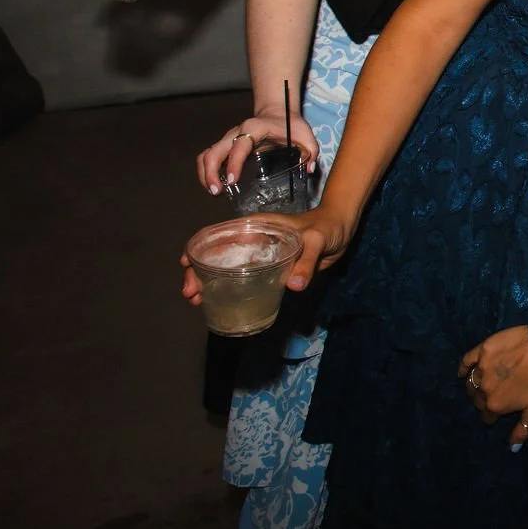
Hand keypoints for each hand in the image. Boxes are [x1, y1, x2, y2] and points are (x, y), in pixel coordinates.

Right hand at [179, 203, 355, 304]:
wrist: (340, 230)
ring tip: (197, 301)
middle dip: (198, 273)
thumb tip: (293, 285)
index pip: (219, 234)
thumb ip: (306, 261)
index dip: (198, 248)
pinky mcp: (266, 267)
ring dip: (208, 283)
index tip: (187, 265)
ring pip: (225, 268)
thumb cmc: (327, 227)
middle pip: (215, 254)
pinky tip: (217, 302)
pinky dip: (226, 289)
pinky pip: (241, 277)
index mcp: (256, 226)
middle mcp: (251, 239)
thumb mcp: (317, 240)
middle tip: (191, 294)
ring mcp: (257, 254)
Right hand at [196, 109, 322, 194]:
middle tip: (216, 192)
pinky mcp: (226, 146)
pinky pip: (209, 158)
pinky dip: (207, 172)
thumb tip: (310, 169)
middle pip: (213, 151)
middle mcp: (236, 133)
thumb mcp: (305, 135)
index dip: (233, 163)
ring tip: (214, 192)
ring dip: (205, 174)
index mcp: (254, 128)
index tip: (232, 181)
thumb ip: (311, 150)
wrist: (277, 112)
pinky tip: (215, 186)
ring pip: (206, 155)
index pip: (239, 146)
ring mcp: (228, 139)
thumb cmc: (290, 124)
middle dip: (210, 173)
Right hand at [460, 325, 527, 448]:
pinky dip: (463, 368)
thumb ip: (522, 430)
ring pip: (471, 383)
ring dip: (475, 387)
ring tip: (484, 385)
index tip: (501, 411)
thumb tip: (512, 449)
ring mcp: (481, 368)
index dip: (494, 415)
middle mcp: (484, 388)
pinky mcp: (483, 349)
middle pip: (478, 400)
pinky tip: (462, 372)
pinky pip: (466, 361)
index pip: (487, 416)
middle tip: (497, 395)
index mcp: (495, 405)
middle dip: (485, 401)